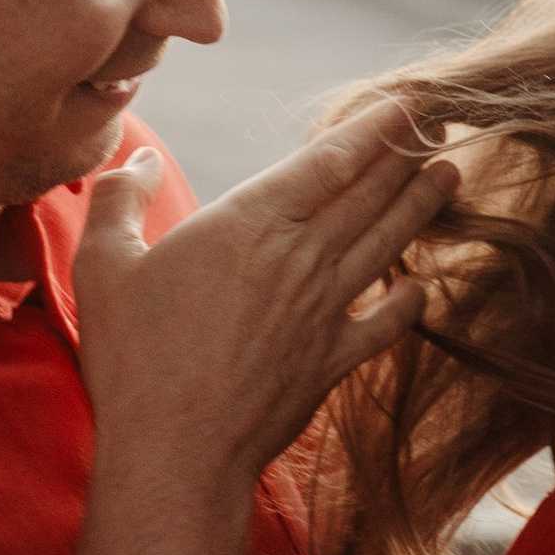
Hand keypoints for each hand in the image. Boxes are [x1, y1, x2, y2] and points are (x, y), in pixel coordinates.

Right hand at [73, 104, 454, 484]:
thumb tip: (138, 158)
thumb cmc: (135, 357)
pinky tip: (421, 287)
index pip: (330, 160)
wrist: (177, 451)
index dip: (374, 128)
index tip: (405, 103)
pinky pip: (385, 323)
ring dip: (422, 206)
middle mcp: (301, 259)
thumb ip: (118, 199)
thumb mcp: (103, 265)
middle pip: (369, 194)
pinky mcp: (333, 360)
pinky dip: (409, 301)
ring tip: (451, 174)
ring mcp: (325, 311)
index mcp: (252, 223)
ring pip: (386, 244)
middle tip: (443, 122)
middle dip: (408, 153)